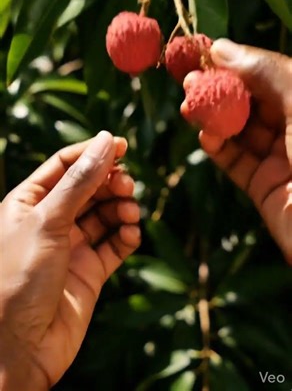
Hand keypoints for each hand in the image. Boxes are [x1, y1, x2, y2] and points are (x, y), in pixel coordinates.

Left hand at [0, 131, 140, 389]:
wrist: (19, 350)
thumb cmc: (17, 280)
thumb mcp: (47, 221)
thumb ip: (80, 181)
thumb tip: (104, 140)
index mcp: (29, 203)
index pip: (64, 165)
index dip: (92, 153)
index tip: (120, 144)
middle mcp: (50, 222)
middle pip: (89, 188)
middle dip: (110, 182)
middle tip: (127, 184)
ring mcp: (71, 247)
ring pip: (105, 214)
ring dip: (121, 207)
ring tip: (130, 211)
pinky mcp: (89, 272)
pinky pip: (115, 245)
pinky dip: (127, 235)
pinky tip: (131, 234)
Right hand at [199, 39, 291, 262]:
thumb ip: (264, 71)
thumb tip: (222, 48)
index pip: (269, 74)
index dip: (237, 62)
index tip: (204, 51)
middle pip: (252, 101)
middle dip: (219, 90)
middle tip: (188, 80)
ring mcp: (281, 159)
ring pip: (240, 131)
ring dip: (213, 118)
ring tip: (188, 107)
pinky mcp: (265, 187)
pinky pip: (237, 162)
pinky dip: (218, 148)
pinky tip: (205, 136)